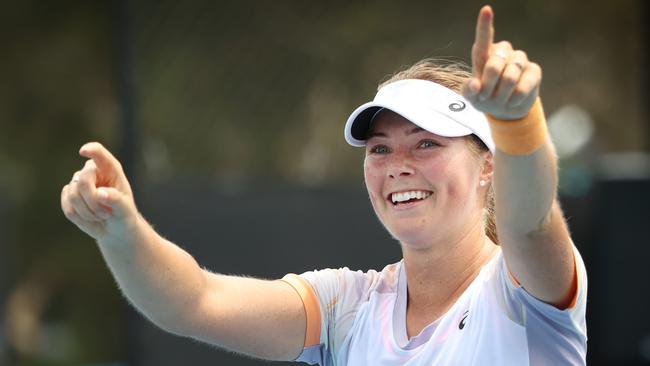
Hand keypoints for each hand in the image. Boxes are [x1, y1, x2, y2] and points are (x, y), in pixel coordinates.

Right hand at [61, 142, 138, 240]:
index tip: (84, 151)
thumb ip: (116, 200)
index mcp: (110, 169)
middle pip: (83, 180)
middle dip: (92, 201)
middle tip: (105, 214)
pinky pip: (67, 207)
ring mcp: (78, 183)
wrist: (115, 229)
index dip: (91, 150)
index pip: (99, 153)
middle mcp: (92, 172)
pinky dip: (79, 218)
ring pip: (73, 196)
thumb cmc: (124, 215)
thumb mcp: (125, 210)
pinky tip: (90, 218)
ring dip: (87, 212)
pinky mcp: (68, 196)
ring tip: (100, 216)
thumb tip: (100, 193)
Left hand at [462, 5, 540, 119]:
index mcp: (484, 54)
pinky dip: (514, 99)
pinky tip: (512, 101)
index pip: (484, 39)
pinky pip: (523, 87)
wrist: (505, 109)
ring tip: (499, 99)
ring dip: (501, 94)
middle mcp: (502, 52)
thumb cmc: (484, 98)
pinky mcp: (534, 70)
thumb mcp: (471, 97)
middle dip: (488, 86)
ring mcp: (519, 60)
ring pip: (510, 76)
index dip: (484, 25)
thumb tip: (475, 85)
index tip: (486, 10)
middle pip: (494, 65)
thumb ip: (469, 91)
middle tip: (485, 97)